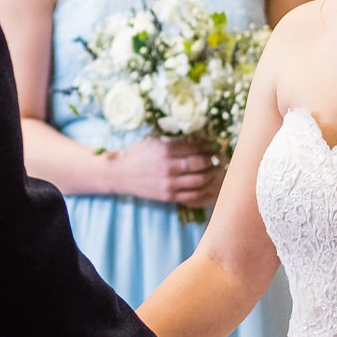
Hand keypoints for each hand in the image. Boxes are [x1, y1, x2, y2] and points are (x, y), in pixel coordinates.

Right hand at [109, 137, 226, 207]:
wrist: (119, 174)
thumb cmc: (136, 154)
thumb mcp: (153, 142)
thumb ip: (173, 142)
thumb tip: (196, 140)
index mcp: (165, 151)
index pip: (194, 148)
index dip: (208, 146)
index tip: (213, 145)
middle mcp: (169, 168)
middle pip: (201, 164)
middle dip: (213, 160)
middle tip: (217, 158)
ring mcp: (169, 184)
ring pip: (200, 181)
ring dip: (211, 175)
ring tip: (214, 171)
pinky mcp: (168, 196)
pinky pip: (192, 196)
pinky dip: (204, 192)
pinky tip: (208, 186)